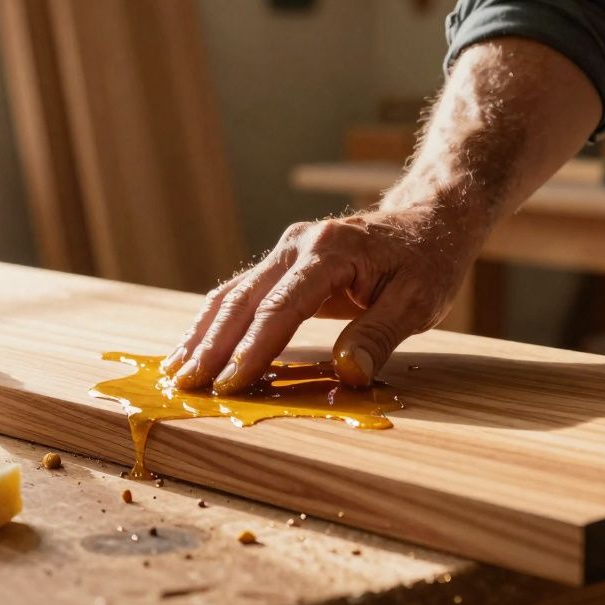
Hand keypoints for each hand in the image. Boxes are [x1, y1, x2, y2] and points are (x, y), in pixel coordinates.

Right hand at [162, 207, 480, 393]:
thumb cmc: (427, 262)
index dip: (254, 349)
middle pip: (244, 299)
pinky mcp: (282, 262)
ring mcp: (286, 250)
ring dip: (202, 333)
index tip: (230, 384)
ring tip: (176, 370)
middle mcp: (299, 244)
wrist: (428, 219)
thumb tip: (348, 372)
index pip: (282, 306)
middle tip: (186, 385)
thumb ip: (379, 335)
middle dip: (211, 345)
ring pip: (233, 294)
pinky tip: (195, 347)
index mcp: (331, 251)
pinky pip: (241, 293)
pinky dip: (215, 322)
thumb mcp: (419, 301)